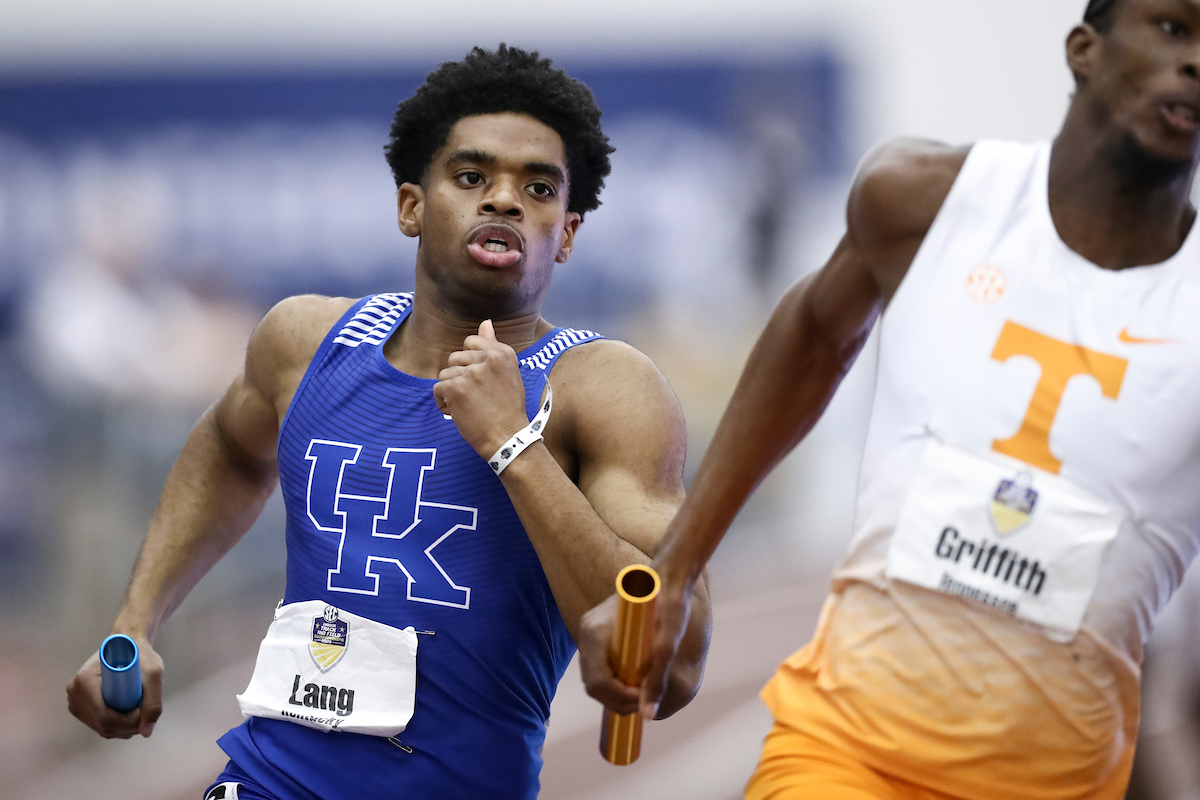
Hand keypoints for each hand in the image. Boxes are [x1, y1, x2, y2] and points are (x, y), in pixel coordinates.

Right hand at [66, 636, 163, 738]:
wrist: (127, 645)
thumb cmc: (139, 654)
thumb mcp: (153, 674)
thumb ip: (153, 703)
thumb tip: (146, 732)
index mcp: (84, 683)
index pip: (105, 718)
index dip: (128, 723)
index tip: (145, 712)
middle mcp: (74, 694)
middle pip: (103, 726)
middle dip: (127, 727)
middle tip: (145, 713)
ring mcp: (75, 701)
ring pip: (101, 728)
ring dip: (123, 728)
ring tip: (139, 713)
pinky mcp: (79, 706)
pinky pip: (98, 724)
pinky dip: (115, 726)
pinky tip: (128, 717)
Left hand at [433, 320, 530, 458]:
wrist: (509, 437)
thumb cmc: (508, 409)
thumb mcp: (508, 372)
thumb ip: (493, 345)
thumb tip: (485, 322)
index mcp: (502, 352)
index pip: (470, 342)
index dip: (470, 362)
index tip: (481, 380)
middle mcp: (487, 358)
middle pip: (454, 358)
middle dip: (460, 378)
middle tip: (477, 397)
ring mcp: (471, 372)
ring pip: (444, 374)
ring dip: (451, 391)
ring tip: (469, 406)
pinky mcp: (456, 388)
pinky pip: (437, 390)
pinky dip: (444, 403)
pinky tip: (459, 412)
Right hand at [579, 568, 693, 719]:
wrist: (666, 575)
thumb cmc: (669, 603)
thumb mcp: (668, 643)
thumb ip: (657, 677)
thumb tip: (648, 715)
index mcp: (596, 632)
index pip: (596, 682)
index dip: (619, 699)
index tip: (644, 700)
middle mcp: (587, 632)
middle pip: (593, 684)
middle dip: (617, 701)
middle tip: (646, 702)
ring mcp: (591, 633)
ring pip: (595, 678)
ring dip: (617, 693)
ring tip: (644, 692)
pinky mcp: (598, 635)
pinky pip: (601, 668)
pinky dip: (616, 681)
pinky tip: (637, 680)